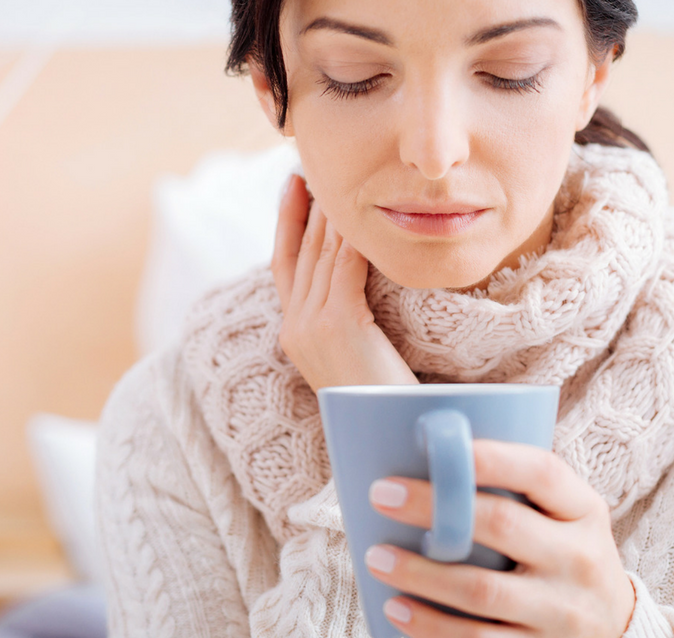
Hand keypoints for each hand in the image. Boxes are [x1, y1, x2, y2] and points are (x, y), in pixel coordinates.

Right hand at [271, 175, 417, 390]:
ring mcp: (312, 326)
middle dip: (308, 205)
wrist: (388, 435)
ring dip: (331, 213)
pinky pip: (344, 267)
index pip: (284, 265)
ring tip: (339, 178)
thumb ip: (349, 319)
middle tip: (316, 166)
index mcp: (294, 335)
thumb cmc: (383, 399)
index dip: (287, 222)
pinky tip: (361, 214)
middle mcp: (294, 327)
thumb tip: (360, 280)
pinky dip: (353, 237)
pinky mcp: (338, 324)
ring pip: (320, 254)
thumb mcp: (356, 353)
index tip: (293, 186)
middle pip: (300, 251)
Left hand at [364, 440, 634, 637]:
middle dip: (434, 507)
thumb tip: (429, 460)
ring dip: (420, 573)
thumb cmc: (566, 561)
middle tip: (382, 496)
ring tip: (377, 557)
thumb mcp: (567, 521)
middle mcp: (580, 559)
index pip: (541, 471)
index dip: (488, 456)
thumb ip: (519, 494)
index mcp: (585, 511)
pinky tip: (396, 608)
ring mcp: (562, 611)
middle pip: (502, 524)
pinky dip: (429, 625)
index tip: (432, 447)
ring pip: (480, 589)